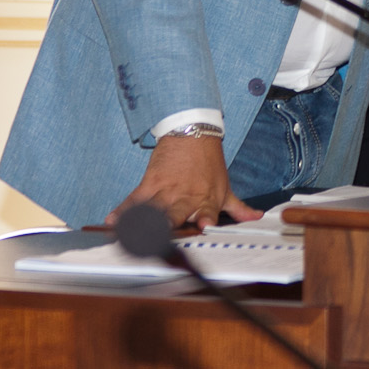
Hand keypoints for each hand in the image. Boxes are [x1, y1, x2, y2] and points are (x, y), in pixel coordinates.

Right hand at [104, 135, 261, 229]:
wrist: (193, 133)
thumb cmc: (210, 164)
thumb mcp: (225, 187)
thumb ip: (238, 208)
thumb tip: (256, 219)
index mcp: (207, 200)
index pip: (207, 212)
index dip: (206, 218)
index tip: (204, 225)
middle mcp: (186, 197)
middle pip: (176, 213)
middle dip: (169, 225)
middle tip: (160, 236)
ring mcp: (167, 190)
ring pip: (154, 209)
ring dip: (142, 222)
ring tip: (131, 235)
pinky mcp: (150, 183)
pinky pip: (135, 200)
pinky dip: (123, 211)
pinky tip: (112, 221)